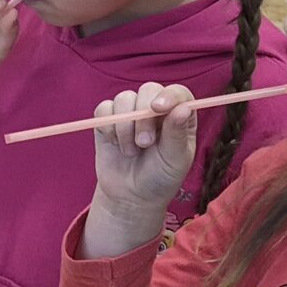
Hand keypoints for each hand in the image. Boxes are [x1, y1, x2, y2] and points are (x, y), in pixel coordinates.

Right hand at [77, 82, 200, 257]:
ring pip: (124, 98)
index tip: (159, 108)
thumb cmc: (159, 178)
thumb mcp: (174, 160)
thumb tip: (183, 108)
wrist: (130, 196)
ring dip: (125, 126)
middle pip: (148, 90)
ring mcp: (131, 112)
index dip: (168, 95)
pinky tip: (115, 143)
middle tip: (144, 143)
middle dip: (143, 116)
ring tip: (130, 151)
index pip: (177, 93)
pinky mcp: (108, 119)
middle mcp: (155, 109)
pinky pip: (103, 109)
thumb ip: (177, 134)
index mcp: (178, 116)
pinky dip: (108, 126)